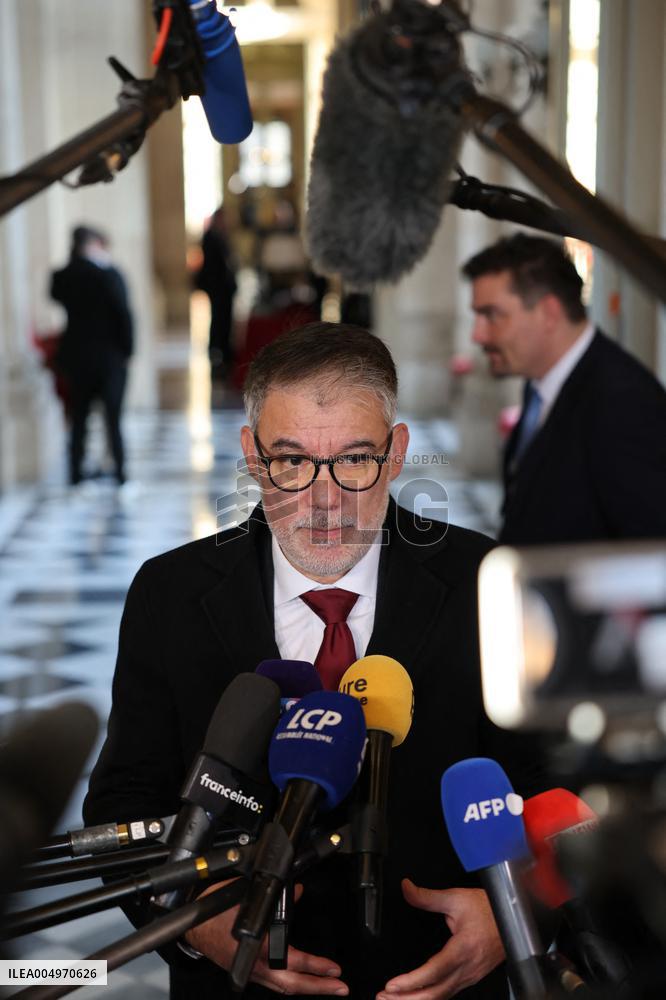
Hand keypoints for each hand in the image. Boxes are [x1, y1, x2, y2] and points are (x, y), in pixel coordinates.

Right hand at [185, 881, 347, 994]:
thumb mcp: (245, 897)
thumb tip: (298, 890)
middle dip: (318, 988)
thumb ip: (275, 896)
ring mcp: (251, 974)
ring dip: (307, 987)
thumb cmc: (214, 913)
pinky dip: (291, 984)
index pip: (292, 962)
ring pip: (284, 987)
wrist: (193, 927)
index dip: (315, 967)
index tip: (334, 969)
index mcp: (257, 950)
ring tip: (328, 986)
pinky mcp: (248, 974)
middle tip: (340, 988)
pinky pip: (275, 983)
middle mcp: (255, 967)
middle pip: (292, 985)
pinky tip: (302, 980)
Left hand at [376, 880, 504, 999]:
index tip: (392, 985)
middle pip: (435, 993)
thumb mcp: (456, 897)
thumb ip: (428, 896)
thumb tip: (406, 888)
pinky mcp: (472, 977)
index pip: (434, 972)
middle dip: (407, 999)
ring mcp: (471, 976)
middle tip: (383, 997)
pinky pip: (448, 993)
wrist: (514, 917)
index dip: (411, 982)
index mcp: (463, 949)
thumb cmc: (489, 908)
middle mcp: (468, 968)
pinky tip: (416, 997)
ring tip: (394, 999)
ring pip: (441, 996)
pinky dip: (430, 998)